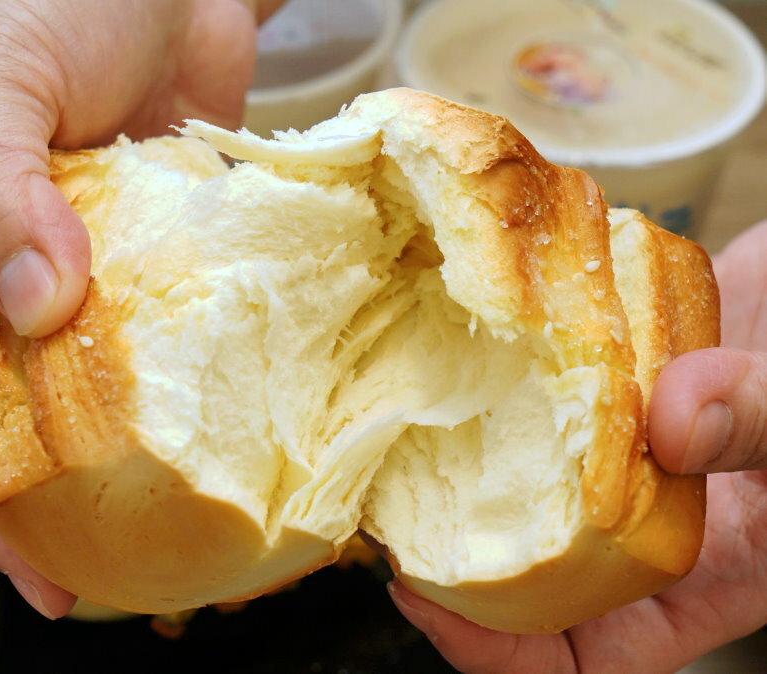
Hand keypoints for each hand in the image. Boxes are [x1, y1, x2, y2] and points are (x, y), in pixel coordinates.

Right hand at [0, 0, 280, 617]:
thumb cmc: (60, 1)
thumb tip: (37, 305)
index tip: (37, 568)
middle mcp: (10, 282)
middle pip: (19, 423)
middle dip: (58, 505)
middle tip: (117, 575)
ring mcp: (95, 280)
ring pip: (98, 395)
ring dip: (128, 463)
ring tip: (177, 529)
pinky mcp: (165, 268)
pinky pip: (171, 346)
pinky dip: (188, 393)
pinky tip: (227, 434)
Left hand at [387, 221, 766, 672]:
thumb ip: (766, 426)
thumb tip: (672, 426)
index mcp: (698, 576)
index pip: (581, 661)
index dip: (497, 656)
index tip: (423, 602)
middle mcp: (639, 525)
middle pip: (521, 578)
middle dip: (445, 560)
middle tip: (382, 510)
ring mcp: (614, 456)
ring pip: (516, 489)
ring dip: (454, 474)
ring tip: (393, 444)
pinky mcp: (596, 390)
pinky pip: (530, 408)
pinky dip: (489, 396)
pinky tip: (445, 365)